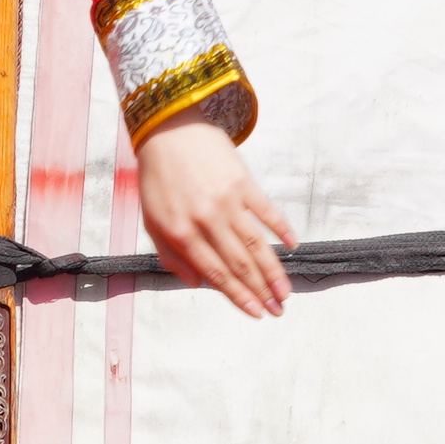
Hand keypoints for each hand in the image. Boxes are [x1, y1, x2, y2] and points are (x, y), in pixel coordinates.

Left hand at [134, 118, 295, 318]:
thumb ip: (171, 256)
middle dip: (260, 292)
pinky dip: (281, 230)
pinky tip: (292, 247)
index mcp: (182, 233)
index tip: (255, 313)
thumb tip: (197, 284)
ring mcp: (228, 202)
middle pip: (240, 265)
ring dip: (274, 272)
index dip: (238, 297)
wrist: (168, 130)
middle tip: (278, 311)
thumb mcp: (152, 221)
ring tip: (285, 292)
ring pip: (256, 245)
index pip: (216, 274)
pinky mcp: (243, 183)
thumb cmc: (158, 178)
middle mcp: (207, 221)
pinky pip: (267, 212)